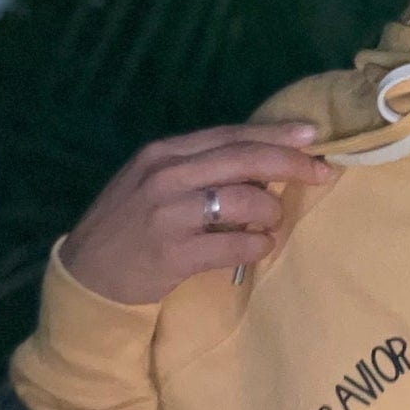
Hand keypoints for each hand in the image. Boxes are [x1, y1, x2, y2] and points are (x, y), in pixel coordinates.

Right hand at [57, 121, 339, 304]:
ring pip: (243, 201)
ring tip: (271, 223)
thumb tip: (262, 163)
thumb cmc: (129, 226)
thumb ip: (198, 168)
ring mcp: (168, 215)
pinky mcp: (174, 254)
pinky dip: (256, 246)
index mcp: (162, 153)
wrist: (87, 275)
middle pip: (243, 159)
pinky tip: (259, 247)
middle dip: (291, 163)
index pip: (230, 135)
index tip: (312, 135)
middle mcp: (165, 176)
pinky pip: (234, 246)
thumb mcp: (153, 182)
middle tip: (322, 172)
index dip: (274, 134)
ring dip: (270, 212)